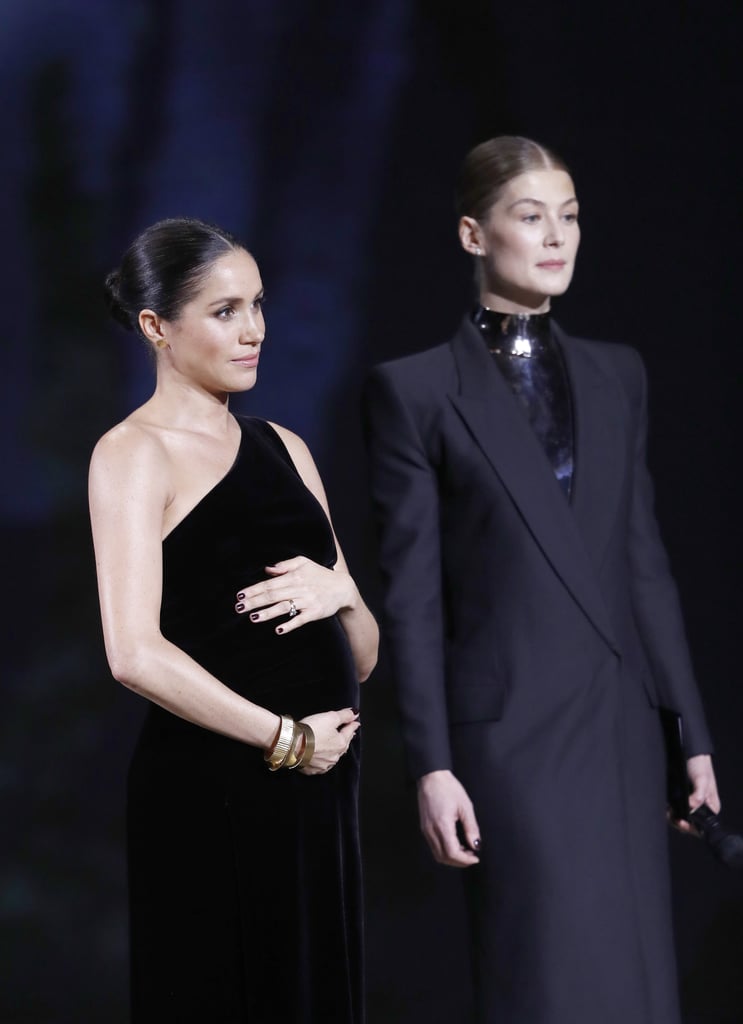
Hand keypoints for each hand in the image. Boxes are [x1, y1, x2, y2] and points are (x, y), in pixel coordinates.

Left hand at [235, 556, 355, 633]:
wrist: (343, 587)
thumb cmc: (320, 574)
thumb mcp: (303, 562)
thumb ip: (285, 565)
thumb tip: (267, 570)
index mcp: (294, 576)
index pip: (269, 583)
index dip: (253, 590)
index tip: (239, 595)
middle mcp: (299, 588)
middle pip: (273, 595)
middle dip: (254, 601)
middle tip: (239, 608)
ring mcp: (307, 601)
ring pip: (284, 607)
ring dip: (267, 613)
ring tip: (253, 617)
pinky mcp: (315, 613)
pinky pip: (300, 620)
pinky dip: (289, 625)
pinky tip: (278, 630)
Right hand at [297, 707, 359, 775]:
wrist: (291, 745)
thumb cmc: (311, 730)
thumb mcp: (330, 717)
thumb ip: (344, 715)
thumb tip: (355, 713)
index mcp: (341, 744)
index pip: (349, 731)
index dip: (352, 725)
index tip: (355, 723)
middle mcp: (334, 757)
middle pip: (343, 745)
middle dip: (345, 738)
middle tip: (348, 733)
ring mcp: (323, 765)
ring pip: (332, 757)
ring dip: (334, 750)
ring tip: (334, 745)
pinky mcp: (311, 769)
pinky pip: (320, 765)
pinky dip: (322, 759)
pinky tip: (321, 757)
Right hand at [417, 770, 480, 866]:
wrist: (431, 777)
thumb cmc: (449, 788)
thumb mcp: (465, 806)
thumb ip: (471, 828)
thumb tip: (476, 845)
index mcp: (442, 825)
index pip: (452, 853)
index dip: (465, 860)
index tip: (475, 858)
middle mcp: (431, 831)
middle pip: (443, 858)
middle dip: (459, 862)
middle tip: (472, 856)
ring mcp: (425, 830)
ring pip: (437, 854)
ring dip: (451, 858)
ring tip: (465, 851)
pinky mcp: (424, 827)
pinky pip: (433, 846)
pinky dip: (445, 851)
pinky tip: (455, 844)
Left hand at [671, 753, 720, 834]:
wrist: (690, 751)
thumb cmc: (701, 766)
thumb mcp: (702, 780)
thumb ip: (699, 796)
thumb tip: (690, 807)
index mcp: (710, 807)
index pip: (702, 825)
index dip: (691, 827)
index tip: (681, 822)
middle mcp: (700, 807)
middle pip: (689, 822)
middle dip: (679, 822)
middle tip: (671, 815)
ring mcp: (689, 802)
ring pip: (680, 816)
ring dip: (672, 816)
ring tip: (667, 810)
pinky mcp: (679, 797)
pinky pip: (673, 807)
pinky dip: (668, 809)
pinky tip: (665, 806)